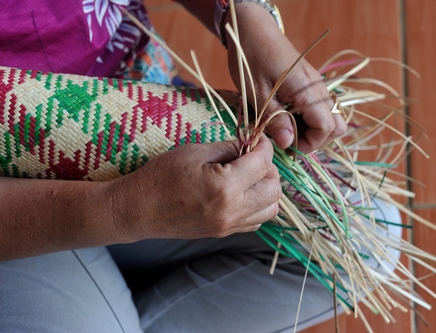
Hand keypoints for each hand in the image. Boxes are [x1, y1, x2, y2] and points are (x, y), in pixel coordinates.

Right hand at [108, 135, 280, 240]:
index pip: (262, 164)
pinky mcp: (224, 233)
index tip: (258, 140)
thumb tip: (252, 145)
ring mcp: (229, 225)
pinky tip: (243, 192)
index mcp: (224, 186)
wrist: (138, 209)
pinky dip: (258, 205)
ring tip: (250, 176)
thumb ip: (229, 148)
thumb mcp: (195, 152)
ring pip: (271, 209)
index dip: (264, 148)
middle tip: (254, 158)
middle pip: (274, 189)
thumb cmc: (161, 176)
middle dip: (269, 169)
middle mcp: (232, 210)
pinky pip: (257, 221)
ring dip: (267, 189)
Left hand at [226, 3, 346, 152]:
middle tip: (290, 143)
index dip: (311, 144)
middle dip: (317, 140)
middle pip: (337, 125)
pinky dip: (309, 119)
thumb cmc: (251, 57)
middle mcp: (318, 88)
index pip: (327, 127)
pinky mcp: (310, 84)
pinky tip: (287, 119)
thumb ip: (274, 119)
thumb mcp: (256, 93)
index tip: (289, 148)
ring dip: (313, 130)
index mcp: (307, 90)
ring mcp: (316, 85)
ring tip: (287, 131)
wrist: (252, 29)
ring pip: (331, 117)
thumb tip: (288, 144)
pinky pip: (320, 108)